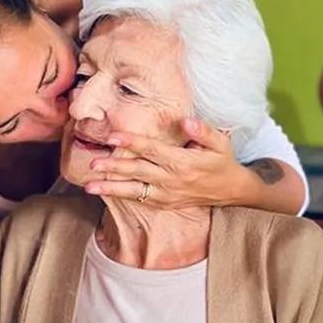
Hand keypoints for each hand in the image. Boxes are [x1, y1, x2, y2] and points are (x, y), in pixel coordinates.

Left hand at [82, 117, 245, 208]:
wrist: (232, 191)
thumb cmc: (223, 162)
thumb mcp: (221, 143)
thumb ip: (203, 131)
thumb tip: (186, 120)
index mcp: (183, 162)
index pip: (152, 150)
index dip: (132, 143)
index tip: (112, 138)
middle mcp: (172, 179)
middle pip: (138, 171)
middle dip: (114, 167)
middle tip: (93, 163)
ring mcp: (167, 194)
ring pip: (134, 190)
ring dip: (111, 187)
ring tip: (90, 186)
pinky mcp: (165, 203)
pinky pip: (140, 200)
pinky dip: (122, 196)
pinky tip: (105, 192)